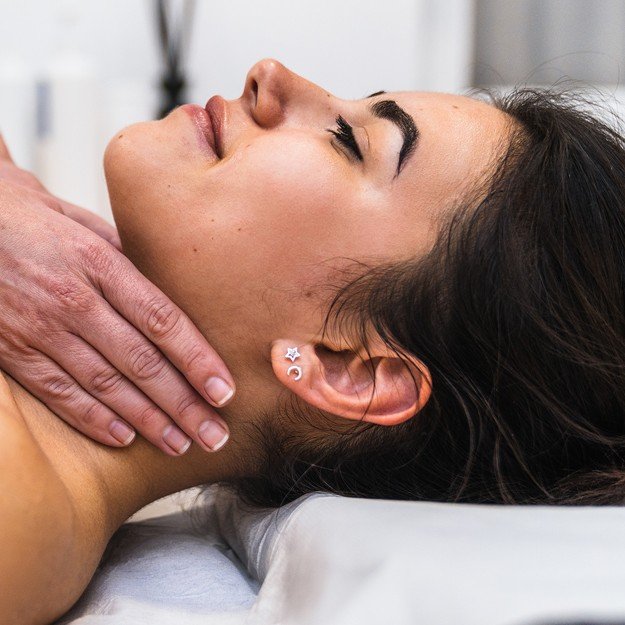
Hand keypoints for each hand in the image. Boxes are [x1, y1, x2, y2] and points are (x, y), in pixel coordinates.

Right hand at [0, 135, 233, 454]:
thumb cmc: (31, 219)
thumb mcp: (84, 225)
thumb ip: (126, 260)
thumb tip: (167, 289)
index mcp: (100, 264)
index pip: (163, 321)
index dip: (197, 361)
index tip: (224, 391)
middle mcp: (74, 300)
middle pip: (142, 362)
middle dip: (183, 404)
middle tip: (214, 435)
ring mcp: (40, 328)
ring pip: (105, 385)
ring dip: (148, 420)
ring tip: (180, 444)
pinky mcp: (11, 350)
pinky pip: (58, 393)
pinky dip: (92, 419)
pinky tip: (125, 438)